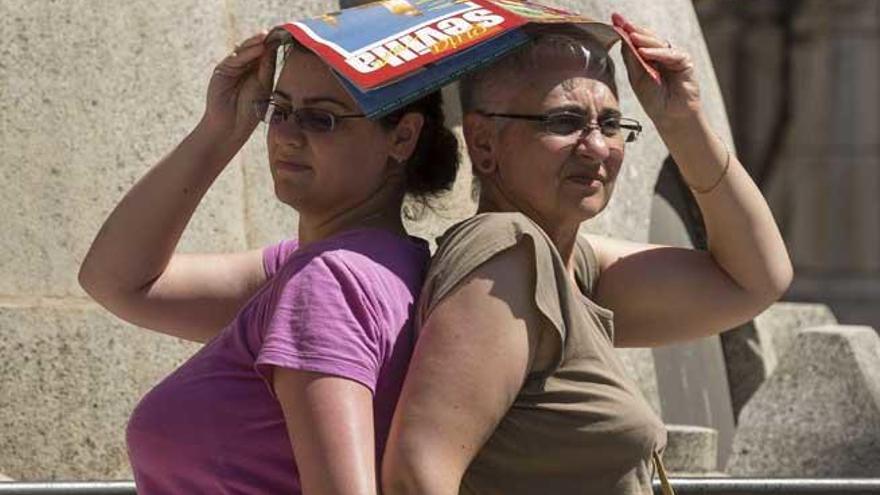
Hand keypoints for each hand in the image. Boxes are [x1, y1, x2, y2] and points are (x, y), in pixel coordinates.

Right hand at [201, 30, 275, 146]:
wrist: (231, 128)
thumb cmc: (250, 112)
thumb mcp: (264, 87)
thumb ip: (267, 69)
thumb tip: (274, 49)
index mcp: (255, 71)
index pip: (265, 54)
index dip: (274, 45)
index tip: (287, 37)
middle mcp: (243, 66)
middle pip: (254, 49)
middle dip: (265, 41)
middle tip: (278, 32)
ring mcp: (231, 68)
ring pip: (245, 51)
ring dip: (256, 43)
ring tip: (267, 37)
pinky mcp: (222, 71)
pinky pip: (235, 59)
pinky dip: (246, 53)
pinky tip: (258, 48)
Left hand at [612, 13, 701, 128]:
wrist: (670, 117)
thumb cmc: (654, 101)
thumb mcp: (637, 78)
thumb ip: (631, 59)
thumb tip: (622, 39)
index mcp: (650, 58)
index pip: (638, 41)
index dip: (628, 31)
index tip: (615, 21)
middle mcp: (662, 55)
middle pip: (648, 38)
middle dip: (635, 30)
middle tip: (622, 23)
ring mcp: (674, 57)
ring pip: (659, 43)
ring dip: (645, 40)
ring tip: (632, 36)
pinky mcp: (685, 62)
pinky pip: (671, 54)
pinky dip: (658, 53)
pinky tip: (645, 52)